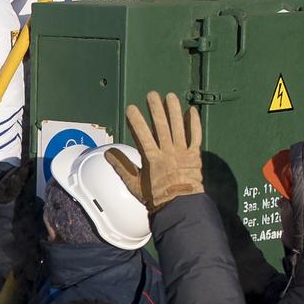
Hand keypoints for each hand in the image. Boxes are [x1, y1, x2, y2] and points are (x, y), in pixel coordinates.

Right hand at [107, 90, 202, 211]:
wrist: (181, 208)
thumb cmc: (156, 198)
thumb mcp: (134, 185)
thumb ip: (121, 166)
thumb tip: (107, 153)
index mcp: (152, 158)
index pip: (142, 135)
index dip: (136, 120)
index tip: (131, 108)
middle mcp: (168, 152)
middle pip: (161, 126)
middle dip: (156, 109)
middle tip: (152, 95)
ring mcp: (183, 152)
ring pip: (178, 127)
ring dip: (174, 110)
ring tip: (170, 96)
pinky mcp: (195, 156)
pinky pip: (196, 136)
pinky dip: (194, 123)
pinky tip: (192, 111)